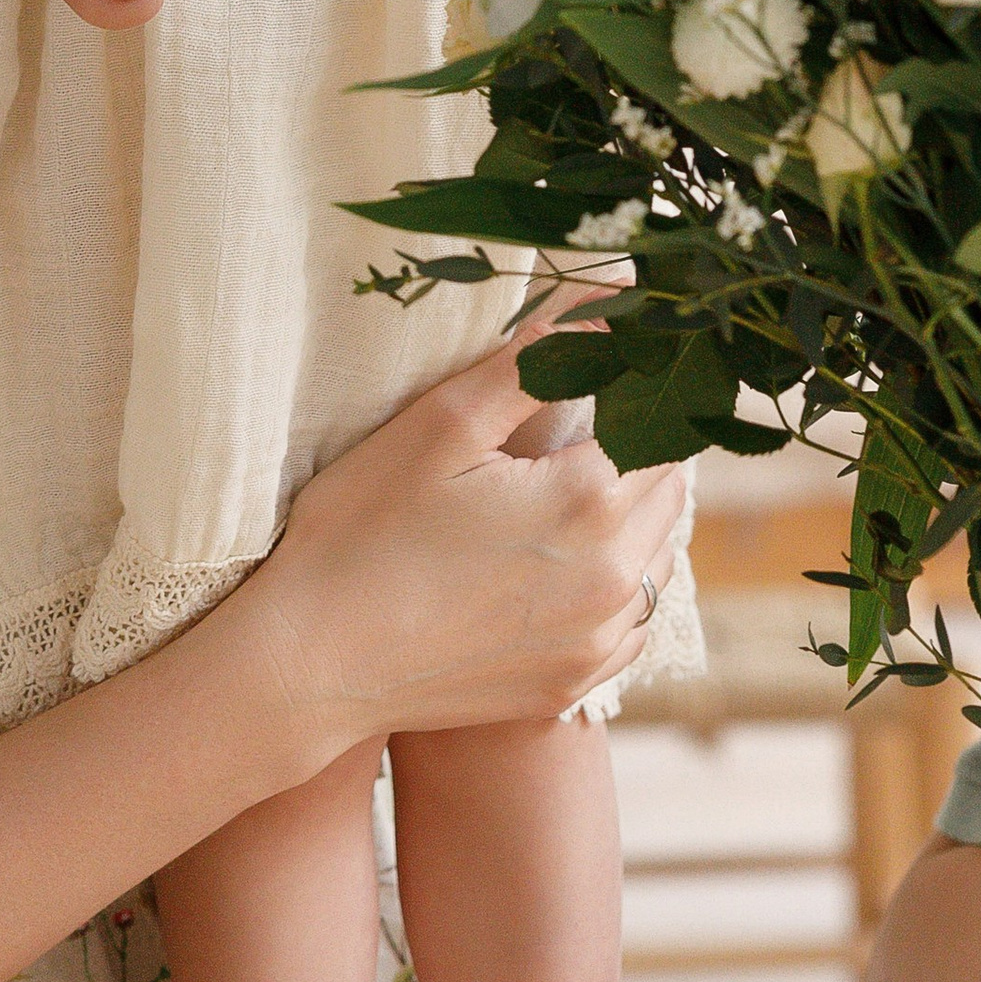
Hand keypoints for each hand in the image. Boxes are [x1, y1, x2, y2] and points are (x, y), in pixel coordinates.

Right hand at [225, 323, 687, 774]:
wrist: (312, 660)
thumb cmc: (363, 529)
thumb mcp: (442, 423)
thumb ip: (539, 358)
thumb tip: (615, 300)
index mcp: (588, 500)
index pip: (660, 423)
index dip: (641, 388)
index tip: (612, 367)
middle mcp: (613, 576)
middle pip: (669, 487)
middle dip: (638, 444)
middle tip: (587, 417)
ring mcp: (597, 639)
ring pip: (658, 555)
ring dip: (634, 514)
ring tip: (572, 486)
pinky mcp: (575, 682)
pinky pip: (631, 620)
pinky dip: (615, 582)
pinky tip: (562, 562)